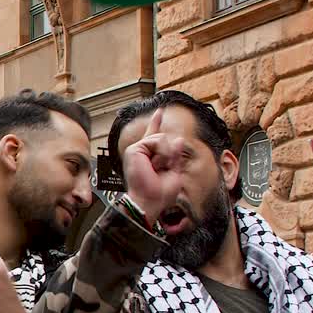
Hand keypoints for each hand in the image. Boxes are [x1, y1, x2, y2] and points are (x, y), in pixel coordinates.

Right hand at [121, 108, 183, 225]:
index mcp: (149, 158)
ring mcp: (136, 151)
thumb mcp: (175, 172)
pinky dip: (162, 150)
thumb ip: (176, 155)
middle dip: (170, 151)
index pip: (153, 137)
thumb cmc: (159, 194)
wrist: (149, 201)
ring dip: (167, 153)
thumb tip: (178, 139)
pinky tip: (159, 161)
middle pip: (161, 137)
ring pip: (160, 138)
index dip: (156, 123)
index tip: (159, 111)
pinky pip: (156, 140)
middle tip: (166, 167)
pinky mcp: (134, 150)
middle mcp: (141, 153)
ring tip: (162, 166)